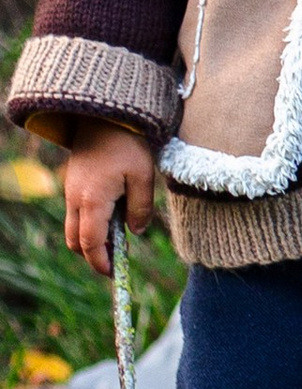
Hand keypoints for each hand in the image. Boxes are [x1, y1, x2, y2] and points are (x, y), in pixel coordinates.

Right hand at [60, 122, 156, 277]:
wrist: (107, 115)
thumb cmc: (129, 144)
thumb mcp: (144, 176)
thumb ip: (140, 208)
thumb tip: (136, 232)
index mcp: (93, 201)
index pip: (91, 244)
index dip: (101, 262)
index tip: (114, 273)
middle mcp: (76, 200)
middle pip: (76, 241)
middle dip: (93, 254)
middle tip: (117, 258)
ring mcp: (71, 191)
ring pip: (74, 228)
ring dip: (91, 238)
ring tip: (118, 236)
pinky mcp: (74, 183)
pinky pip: (76, 212)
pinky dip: (90, 222)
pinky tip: (113, 213)